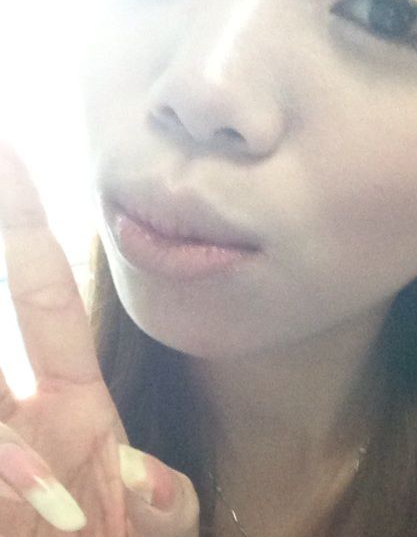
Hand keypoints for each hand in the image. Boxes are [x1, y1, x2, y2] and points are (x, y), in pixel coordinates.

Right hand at [0, 142, 198, 535]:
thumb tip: (151, 486)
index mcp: (72, 405)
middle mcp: (20, 421)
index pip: (43, 294)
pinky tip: (55, 511)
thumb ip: (164, 508)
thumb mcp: (158, 527)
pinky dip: (7, 479)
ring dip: (8, 448)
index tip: (12, 154)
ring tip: (74, 506)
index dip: (23, 226)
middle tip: (6, 214)